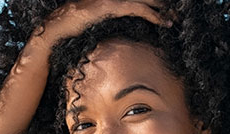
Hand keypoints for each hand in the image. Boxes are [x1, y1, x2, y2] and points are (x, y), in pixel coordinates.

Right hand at [32, 0, 170, 44]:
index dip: (150, 5)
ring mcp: (108, 0)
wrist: (53, 33)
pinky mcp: (109, 6)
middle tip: (176, 15)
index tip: (165, 13)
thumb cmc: (69, 34)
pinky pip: (135, 8)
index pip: (134, 1)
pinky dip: (151, 14)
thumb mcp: (92, 28)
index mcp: (106, 2)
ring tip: (174, 20)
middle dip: (160, 5)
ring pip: (142, 0)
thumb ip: (106, 26)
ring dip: (160, 10)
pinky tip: (162, 21)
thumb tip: (118, 35)